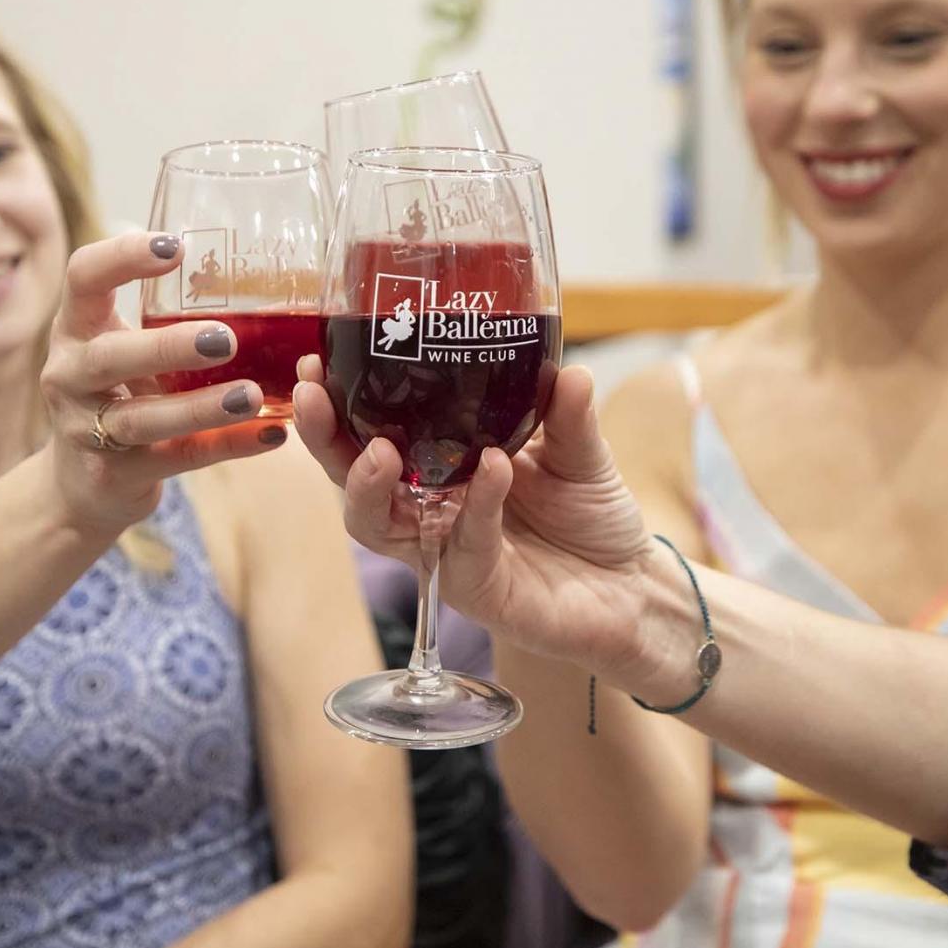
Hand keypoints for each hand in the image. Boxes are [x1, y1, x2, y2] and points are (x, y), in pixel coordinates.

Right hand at [41, 232, 283, 544]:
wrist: (84, 483)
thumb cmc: (119, 393)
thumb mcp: (124, 347)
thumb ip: (165, 317)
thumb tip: (259, 272)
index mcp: (75, 329)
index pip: (83, 278)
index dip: (121, 257)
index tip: (175, 246)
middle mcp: (70, 376)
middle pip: (108, 357)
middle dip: (166, 347)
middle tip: (225, 339)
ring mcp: (87, 430)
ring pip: (142, 419)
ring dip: (200, 407)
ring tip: (251, 395)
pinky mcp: (116, 475)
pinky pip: (177, 459)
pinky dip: (227, 446)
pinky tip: (272, 434)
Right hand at [292, 356, 656, 672]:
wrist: (631, 588)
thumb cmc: (590, 518)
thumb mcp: (580, 451)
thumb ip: (567, 414)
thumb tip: (568, 369)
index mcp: (439, 464)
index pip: (370, 431)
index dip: (339, 401)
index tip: (317, 359)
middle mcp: (428, 507)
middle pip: (351, 478)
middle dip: (324, 438)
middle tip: (315, 395)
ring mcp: (443, 550)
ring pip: (376, 524)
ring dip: (367, 484)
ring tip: (380, 449)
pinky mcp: (473, 588)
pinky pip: (462, 544)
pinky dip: (478, 502)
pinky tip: (494, 467)